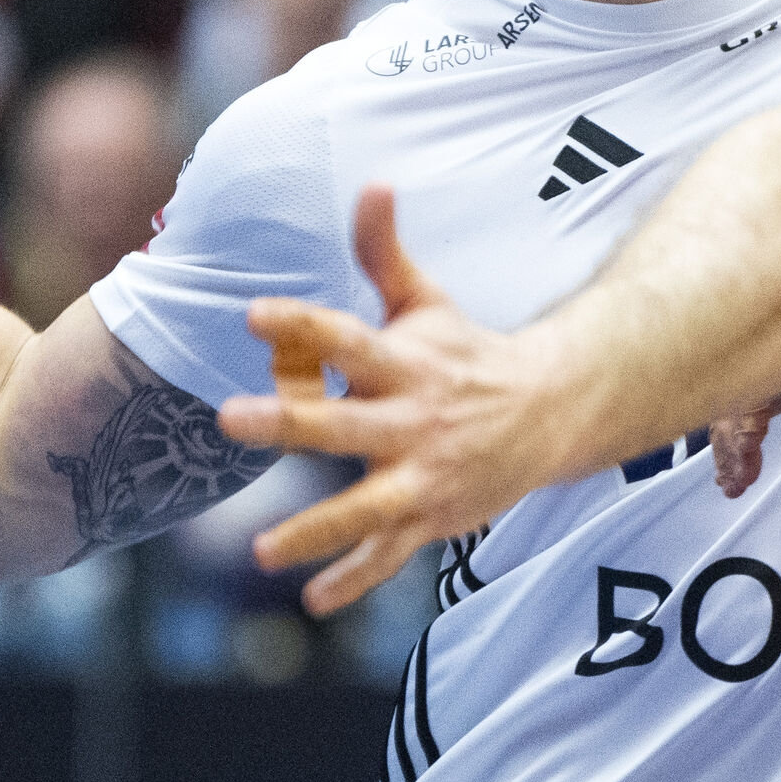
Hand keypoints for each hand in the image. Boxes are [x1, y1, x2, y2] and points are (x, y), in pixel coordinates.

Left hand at [221, 187, 582, 611]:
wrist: (552, 412)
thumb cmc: (468, 352)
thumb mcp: (429, 302)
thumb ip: (385, 253)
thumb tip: (372, 181)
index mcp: (405, 364)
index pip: (346, 339)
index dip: (301, 325)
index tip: (253, 315)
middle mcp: (412, 421)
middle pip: (343, 424)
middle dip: (288, 423)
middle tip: (228, 419)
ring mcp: (423, 476)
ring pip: (365, 508)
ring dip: (315, 531)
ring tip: (262, 552)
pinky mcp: (430, 518)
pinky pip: (389, 556)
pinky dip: (355, 579)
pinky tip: (314, 599)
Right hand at [709, 308, 780, 494]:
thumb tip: (753, 377)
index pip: (756, 359)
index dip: (736, 415)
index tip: (738, 460)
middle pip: (755, 367)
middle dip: (735, 424)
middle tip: (732, 478)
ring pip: (771, 376)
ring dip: (749, 423)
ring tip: (741, 472)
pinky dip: (774, 412)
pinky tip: (763, 440)